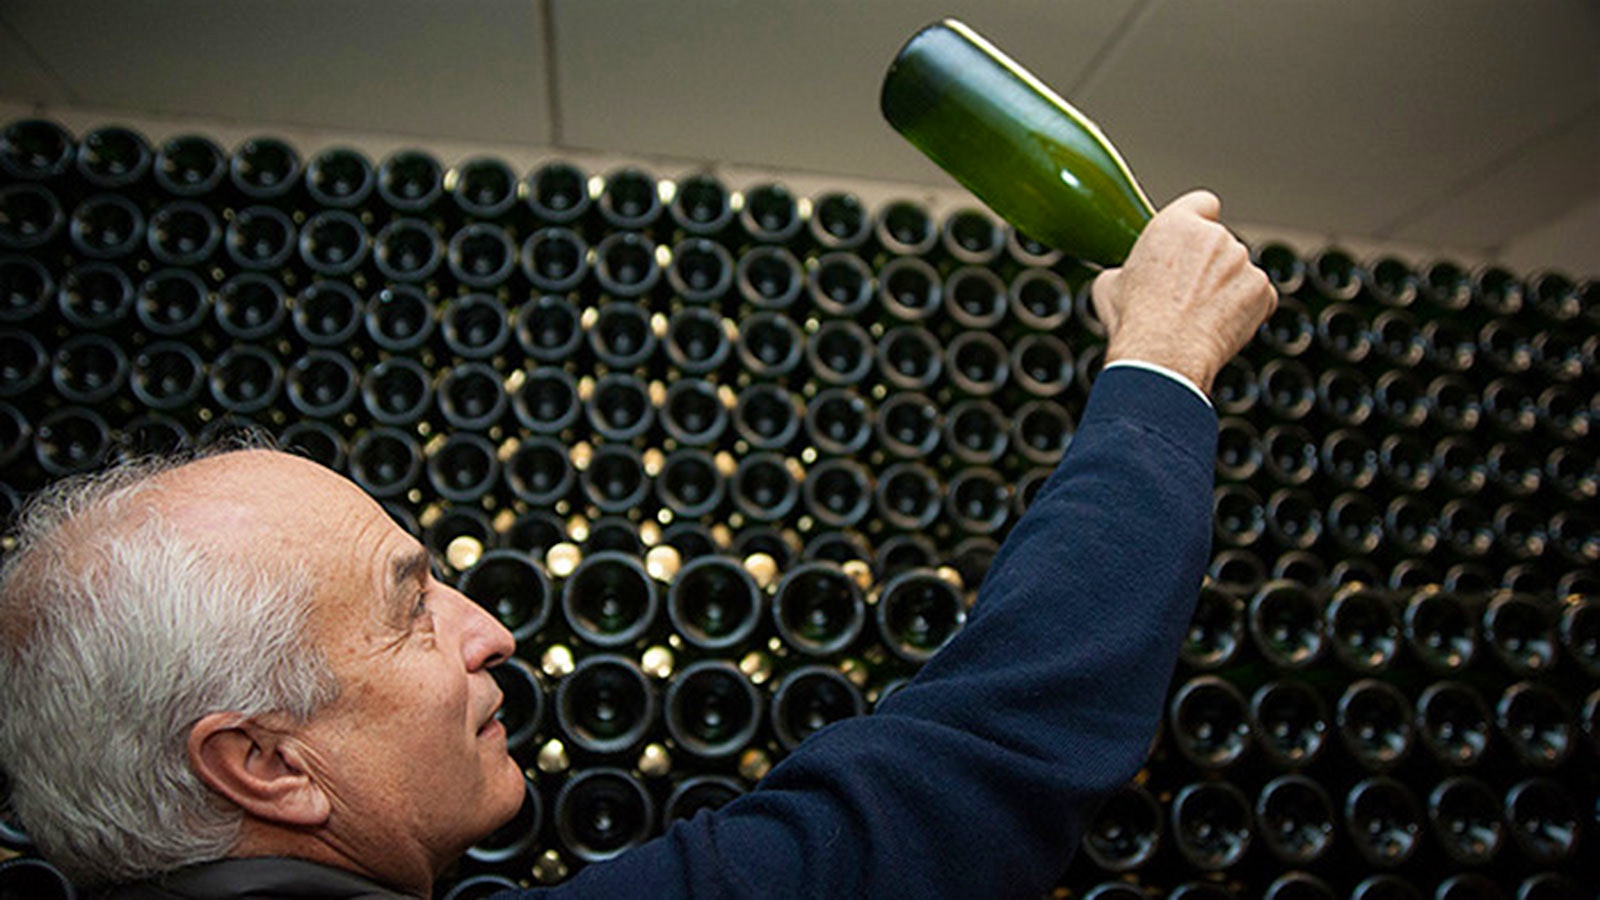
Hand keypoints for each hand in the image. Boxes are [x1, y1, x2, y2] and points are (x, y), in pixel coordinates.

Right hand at [1091, 191, 1275, 394]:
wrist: (1163, 357)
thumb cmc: (1135, 322)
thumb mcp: (1109, 285)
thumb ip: (1128, 268)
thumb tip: (1126, 276)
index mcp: (1176, 224)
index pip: (1202, 204)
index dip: (1198, 222)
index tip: (1193, 240)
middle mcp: (1214, 236)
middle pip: (1220, 242)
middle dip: (1209, 264)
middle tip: (1187, 293)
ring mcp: (1242, 263)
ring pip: (1239, 270)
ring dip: (1227, 287)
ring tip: (1201, 316)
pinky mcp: (1262, 291)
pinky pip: (1259, 296)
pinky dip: (1247, 310)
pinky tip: (1222, 327)